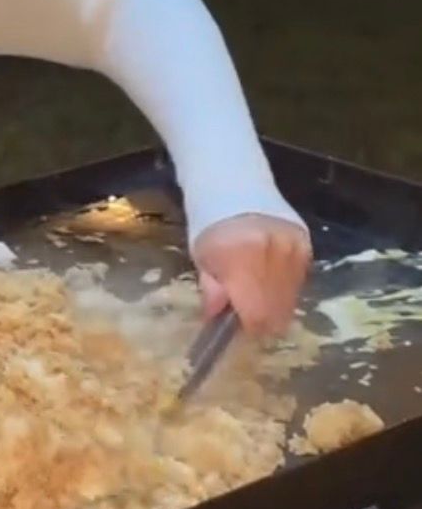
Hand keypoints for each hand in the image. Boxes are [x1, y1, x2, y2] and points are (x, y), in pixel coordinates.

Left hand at [192, 213, 311, 336]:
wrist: (233, 181)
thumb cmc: (209, 219)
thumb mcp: (201, 256)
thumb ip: (212, 290)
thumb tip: (218, 319)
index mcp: (243, 257)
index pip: (257, 315)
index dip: (247, 327)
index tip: (234, 326)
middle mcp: (275, 254)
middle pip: (278, 312)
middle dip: (261, 320)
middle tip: (243, 314)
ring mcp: (295, 249)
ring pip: (291, 300)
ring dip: (273, 305)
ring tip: (254, 293)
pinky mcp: (306, 245)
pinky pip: (299, 282)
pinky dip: (283, 288)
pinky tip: (267, 278)